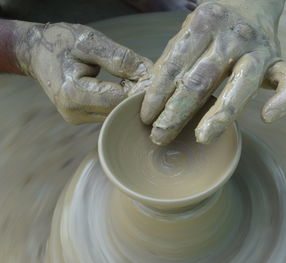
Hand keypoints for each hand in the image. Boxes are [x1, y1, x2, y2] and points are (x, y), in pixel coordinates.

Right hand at [16, 22, 151, 123]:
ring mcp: (77, 118)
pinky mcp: (81, 118)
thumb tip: (148, 73)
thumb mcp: (90, 42)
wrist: (35, 52)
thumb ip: (120, 59)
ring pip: (116, 114)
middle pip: (120, 110)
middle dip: (137, 94)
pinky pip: (109, 112)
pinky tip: (125, 86)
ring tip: (135, 78)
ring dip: (129, 98)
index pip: (120, 98)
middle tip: (149, 76)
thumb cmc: (60, 42)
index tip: (153, 75)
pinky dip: (120, 100)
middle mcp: (75, 112)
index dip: (140, 88)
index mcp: (73, 93)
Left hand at [138, 0, 285, 144]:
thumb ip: (173, 60)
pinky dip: (284, 100)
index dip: (156, 95)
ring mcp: (258, 48)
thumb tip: (151, 98)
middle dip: (177, 113)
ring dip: (220, 114)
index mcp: (203, 23)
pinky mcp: (278, 60)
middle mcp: (232, 35)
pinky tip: (267, 118)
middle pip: (201, 79)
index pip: (174, 65)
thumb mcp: (188, 33)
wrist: (250, 1)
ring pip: (242, 84)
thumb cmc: (213, 26)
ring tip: (202, 137)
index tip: (146, 119)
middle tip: (161, 136)